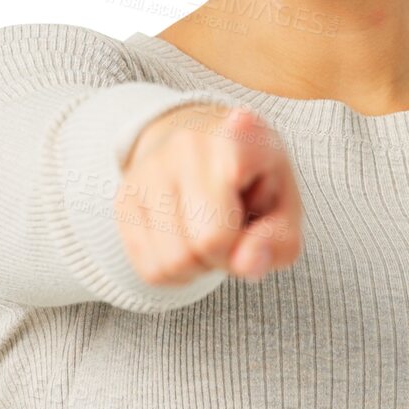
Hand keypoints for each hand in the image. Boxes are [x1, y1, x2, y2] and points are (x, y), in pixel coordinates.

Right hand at [116, 102, 302, 285]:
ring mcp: (147, 170)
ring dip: (197, 265)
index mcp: (236, 139)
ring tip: (209, 230)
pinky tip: (187, 237)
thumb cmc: (254, 178)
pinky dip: (175, 270)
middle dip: (223, 255)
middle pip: (198, 247)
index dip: (248, 243)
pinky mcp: (124, 197)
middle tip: (234, 228)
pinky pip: (149, 269)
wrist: (204, 139)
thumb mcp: (285, 204)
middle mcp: (184, 145)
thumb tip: (246, 265)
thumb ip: (278, 241)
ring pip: (169, 263)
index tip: (256, 211)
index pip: (220, 231)